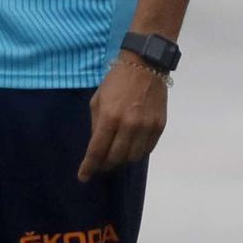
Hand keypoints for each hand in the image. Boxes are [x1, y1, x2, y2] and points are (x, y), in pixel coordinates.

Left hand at [78, 57, 168, 180]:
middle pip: (116, 158)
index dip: (89, 167)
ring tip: (117, 153)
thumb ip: (97, 125)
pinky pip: (147, 149)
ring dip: (122, 159)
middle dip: (105, 164)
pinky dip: (138, 152)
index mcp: (110, 117)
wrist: (146, 65)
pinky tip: (132, 146)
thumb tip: (98, 147)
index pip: (97, 151)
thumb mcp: (98, 100)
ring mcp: (147, 127)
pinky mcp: (159, 126)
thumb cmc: (116, 81)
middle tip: (101, 163)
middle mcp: (129, 125)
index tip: (83, 177)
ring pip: (133, 157)